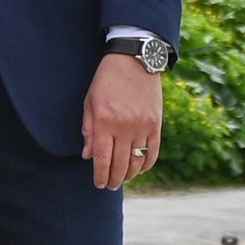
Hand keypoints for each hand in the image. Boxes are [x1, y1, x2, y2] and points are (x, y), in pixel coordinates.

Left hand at [83, 51, 163, 192]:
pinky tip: (139, 168)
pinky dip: (146, 165)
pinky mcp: (156, 124)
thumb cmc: (106, 80)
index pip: (102, 159)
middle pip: (120, 165)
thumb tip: (88, 156)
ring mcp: (142, 126)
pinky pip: (153, 152)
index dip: (100, 176)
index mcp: (105, 121)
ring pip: (137, 162)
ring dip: (129, 175)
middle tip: (110, 185)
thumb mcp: (90, 102)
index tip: (99, 184)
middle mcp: (124, 127)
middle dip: (113, 179)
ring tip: (122, 178)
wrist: (133, 60)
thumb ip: (88, 130)